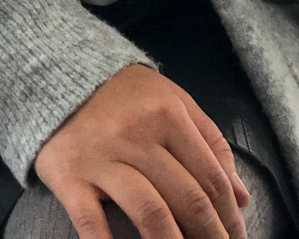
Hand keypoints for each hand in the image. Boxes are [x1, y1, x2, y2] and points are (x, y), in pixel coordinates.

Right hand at [34, 63, 250, 238]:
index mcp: (168, 114)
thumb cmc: (125, 95)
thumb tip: (240, 196)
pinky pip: (92, 223)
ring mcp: (102, 157)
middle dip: (211, 237)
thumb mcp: (173, 101)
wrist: (58, 76)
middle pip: (187, 198)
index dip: (229, 216)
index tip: (238, 237)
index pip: (210, 177)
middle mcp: (137, 134)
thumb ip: (210, 142)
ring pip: (150, 213)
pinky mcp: (70, 176)